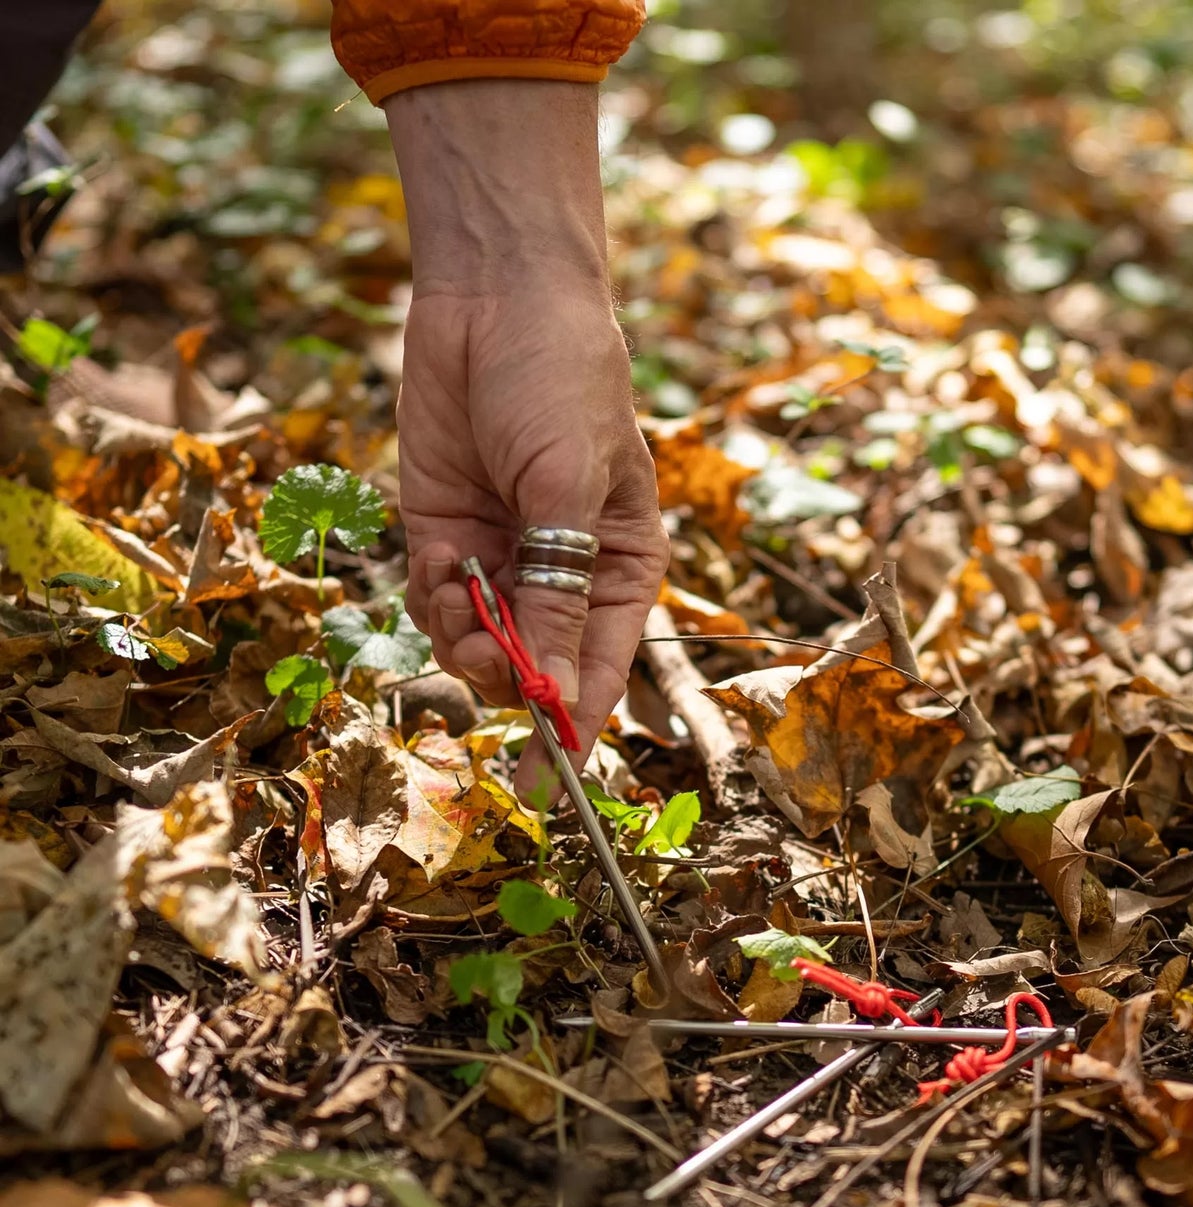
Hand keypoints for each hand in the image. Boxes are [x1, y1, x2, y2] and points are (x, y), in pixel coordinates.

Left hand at [386, 80, 667, 797]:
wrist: (492, 298)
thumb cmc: (560, 381)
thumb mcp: (565, 489)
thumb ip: (556, 591)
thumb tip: (550, 687)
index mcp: (619, 566)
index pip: (598, 665)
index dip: (576, 723)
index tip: (551, 780)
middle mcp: (563, 573)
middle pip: (534, 666)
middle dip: (506, 670)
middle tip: (483, 650)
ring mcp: (502, 557)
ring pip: (479, 644)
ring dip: (461, 637)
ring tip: (453, 595)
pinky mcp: (447, 536)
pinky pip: (436, 603)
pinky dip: (430, 600)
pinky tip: (435, 565)